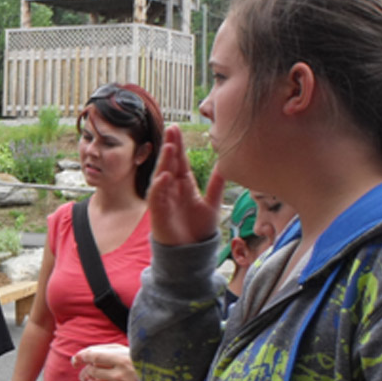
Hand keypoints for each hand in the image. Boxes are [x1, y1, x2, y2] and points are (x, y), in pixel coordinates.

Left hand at [72, 344, 153, 380]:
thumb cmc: (153, 368)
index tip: (77, 359)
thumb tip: (90, 354)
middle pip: (90, 371)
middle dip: (85, 371)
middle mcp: (118, 375)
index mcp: (123, 359)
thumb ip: (113, 351)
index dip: (81, 356)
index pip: (93, 356)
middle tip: (85, 373)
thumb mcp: (136, 353)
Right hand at [148, 125, 225, 246]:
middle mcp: (171, 188)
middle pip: (169, 163)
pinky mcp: (158, 212)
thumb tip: (226, 165)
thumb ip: (216, 184)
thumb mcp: (212, 203)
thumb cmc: (198, 229)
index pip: (179, 160)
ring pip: (161, 175)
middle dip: (170, 146)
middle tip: (172, 128)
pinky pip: (156, 196)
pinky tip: (165, 175)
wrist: (191, 252)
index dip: (178, 144)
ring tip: (171, 147)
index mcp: (183, 184)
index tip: (177, 128)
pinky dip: (159, 186)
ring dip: (165, 162)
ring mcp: (163, 199)